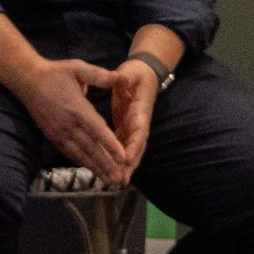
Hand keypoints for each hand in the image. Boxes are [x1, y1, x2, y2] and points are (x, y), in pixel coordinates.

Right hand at [15, 55, 133, 182]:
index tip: (123, 157)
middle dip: (106, 163)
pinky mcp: (52, 136)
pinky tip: (90, 169)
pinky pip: (68, 152)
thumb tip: (118, 78)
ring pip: (79, 153)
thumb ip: (98, 75)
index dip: (110, 145)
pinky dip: (81, 162)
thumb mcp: (78, 68)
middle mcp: (68, 124)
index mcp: (77, 108)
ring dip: (95, 167)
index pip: (97, 130)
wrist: (27, 80)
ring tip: (108, 179)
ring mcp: (59, 132)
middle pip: (90, 147)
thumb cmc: (55, 73)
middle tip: (119, 177)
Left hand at [106, 59, 160, 175]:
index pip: (139, 131)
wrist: (142, 74)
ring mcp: (133, 126)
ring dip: (125, 165)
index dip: (134, 145)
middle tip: (122, 179)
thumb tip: (121, 78)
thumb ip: (124, 77)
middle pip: (137, 146)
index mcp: (140, 110)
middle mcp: (139, 122)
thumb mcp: (130, 72)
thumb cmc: (135, 73)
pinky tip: (110, 169)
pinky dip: (118, 158)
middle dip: (130, 163)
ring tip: (116, 180)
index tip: (126, 159)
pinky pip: (122, 145)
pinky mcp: (126, 127)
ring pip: (130, 149)